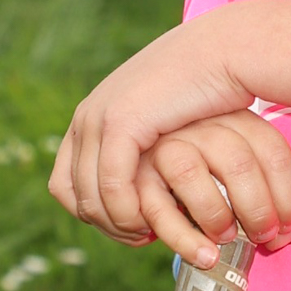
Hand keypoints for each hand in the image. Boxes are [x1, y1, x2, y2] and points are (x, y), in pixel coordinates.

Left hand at [51, 12, 290, 264]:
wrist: (226, 51)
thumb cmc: (208, 87)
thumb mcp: (163, 118)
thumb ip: (143, 144)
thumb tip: (145, 175)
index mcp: (91, 115)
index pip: (65, 183)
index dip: (92, 213)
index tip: (129, 226)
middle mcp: (86, 117)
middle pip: (74, 195)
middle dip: (107, 225)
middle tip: (142, 238)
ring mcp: (99, 119)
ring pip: (91, 198)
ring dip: (119, 225)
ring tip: (151, 233)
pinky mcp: (121, 124)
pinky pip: (112, 188)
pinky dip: (129, 213)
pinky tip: (153, 221)